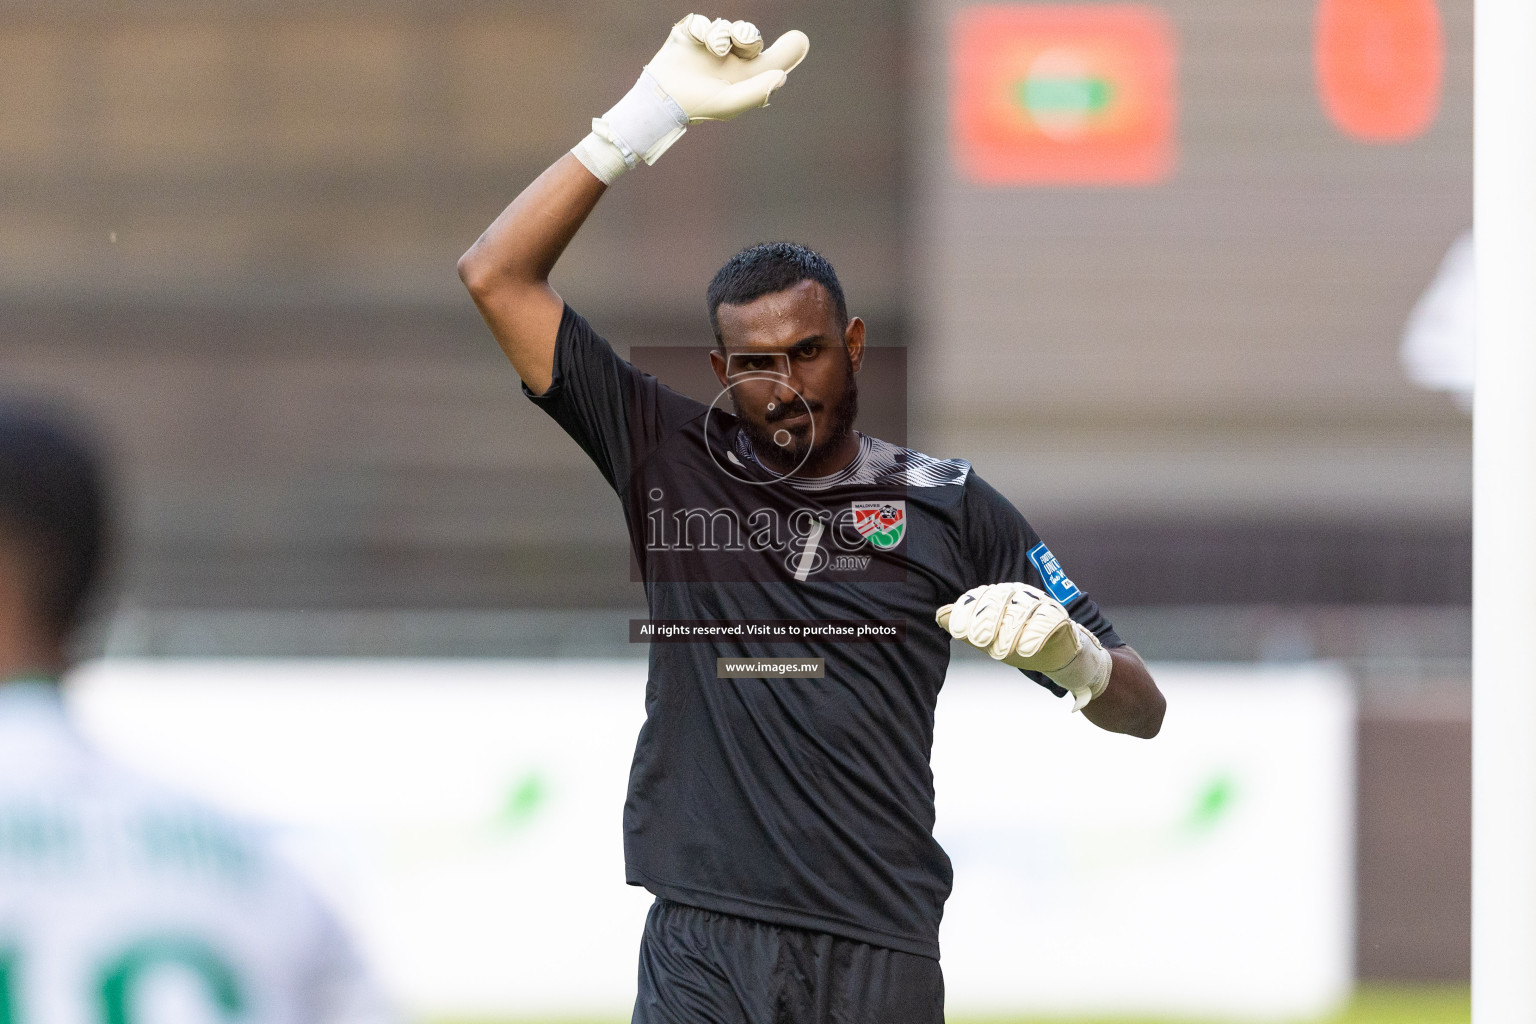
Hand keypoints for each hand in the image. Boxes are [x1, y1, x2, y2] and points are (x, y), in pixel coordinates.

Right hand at [650, 16, 809, 121]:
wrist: (662, 100)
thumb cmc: (698, 107)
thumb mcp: (730, 103)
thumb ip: (757, 91)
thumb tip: (782, 77)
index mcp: (746, 75)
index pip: (773, 59)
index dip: (789, 49)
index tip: (801, 39)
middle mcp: (732, 58)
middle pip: (750, 34)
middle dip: (748, 34)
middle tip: (742, 41)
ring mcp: (711, 44)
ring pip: (727, 25)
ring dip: (722, 34)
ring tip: (713, 49)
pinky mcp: (691, 34)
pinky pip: (703, 20)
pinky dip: (702, 29)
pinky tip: (696, 42)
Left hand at [937, 582, 1111, 710]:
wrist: (1056, 655)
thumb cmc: (1017, 643)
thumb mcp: (988, 640)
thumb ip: (965, 629)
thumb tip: (940, 614)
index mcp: (998, 596)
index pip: (979, 598)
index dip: (968, 613)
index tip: (960, 633)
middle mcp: (1018, 594)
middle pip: (999, 599)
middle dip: (987, 621)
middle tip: (979, 641)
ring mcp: (1040, 603)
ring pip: (1023, 610)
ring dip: (1011, 631)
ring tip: (1001, 653)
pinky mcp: (1060, 616)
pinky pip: (1048, 620)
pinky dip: (1037, 634)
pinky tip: (1027, 650)